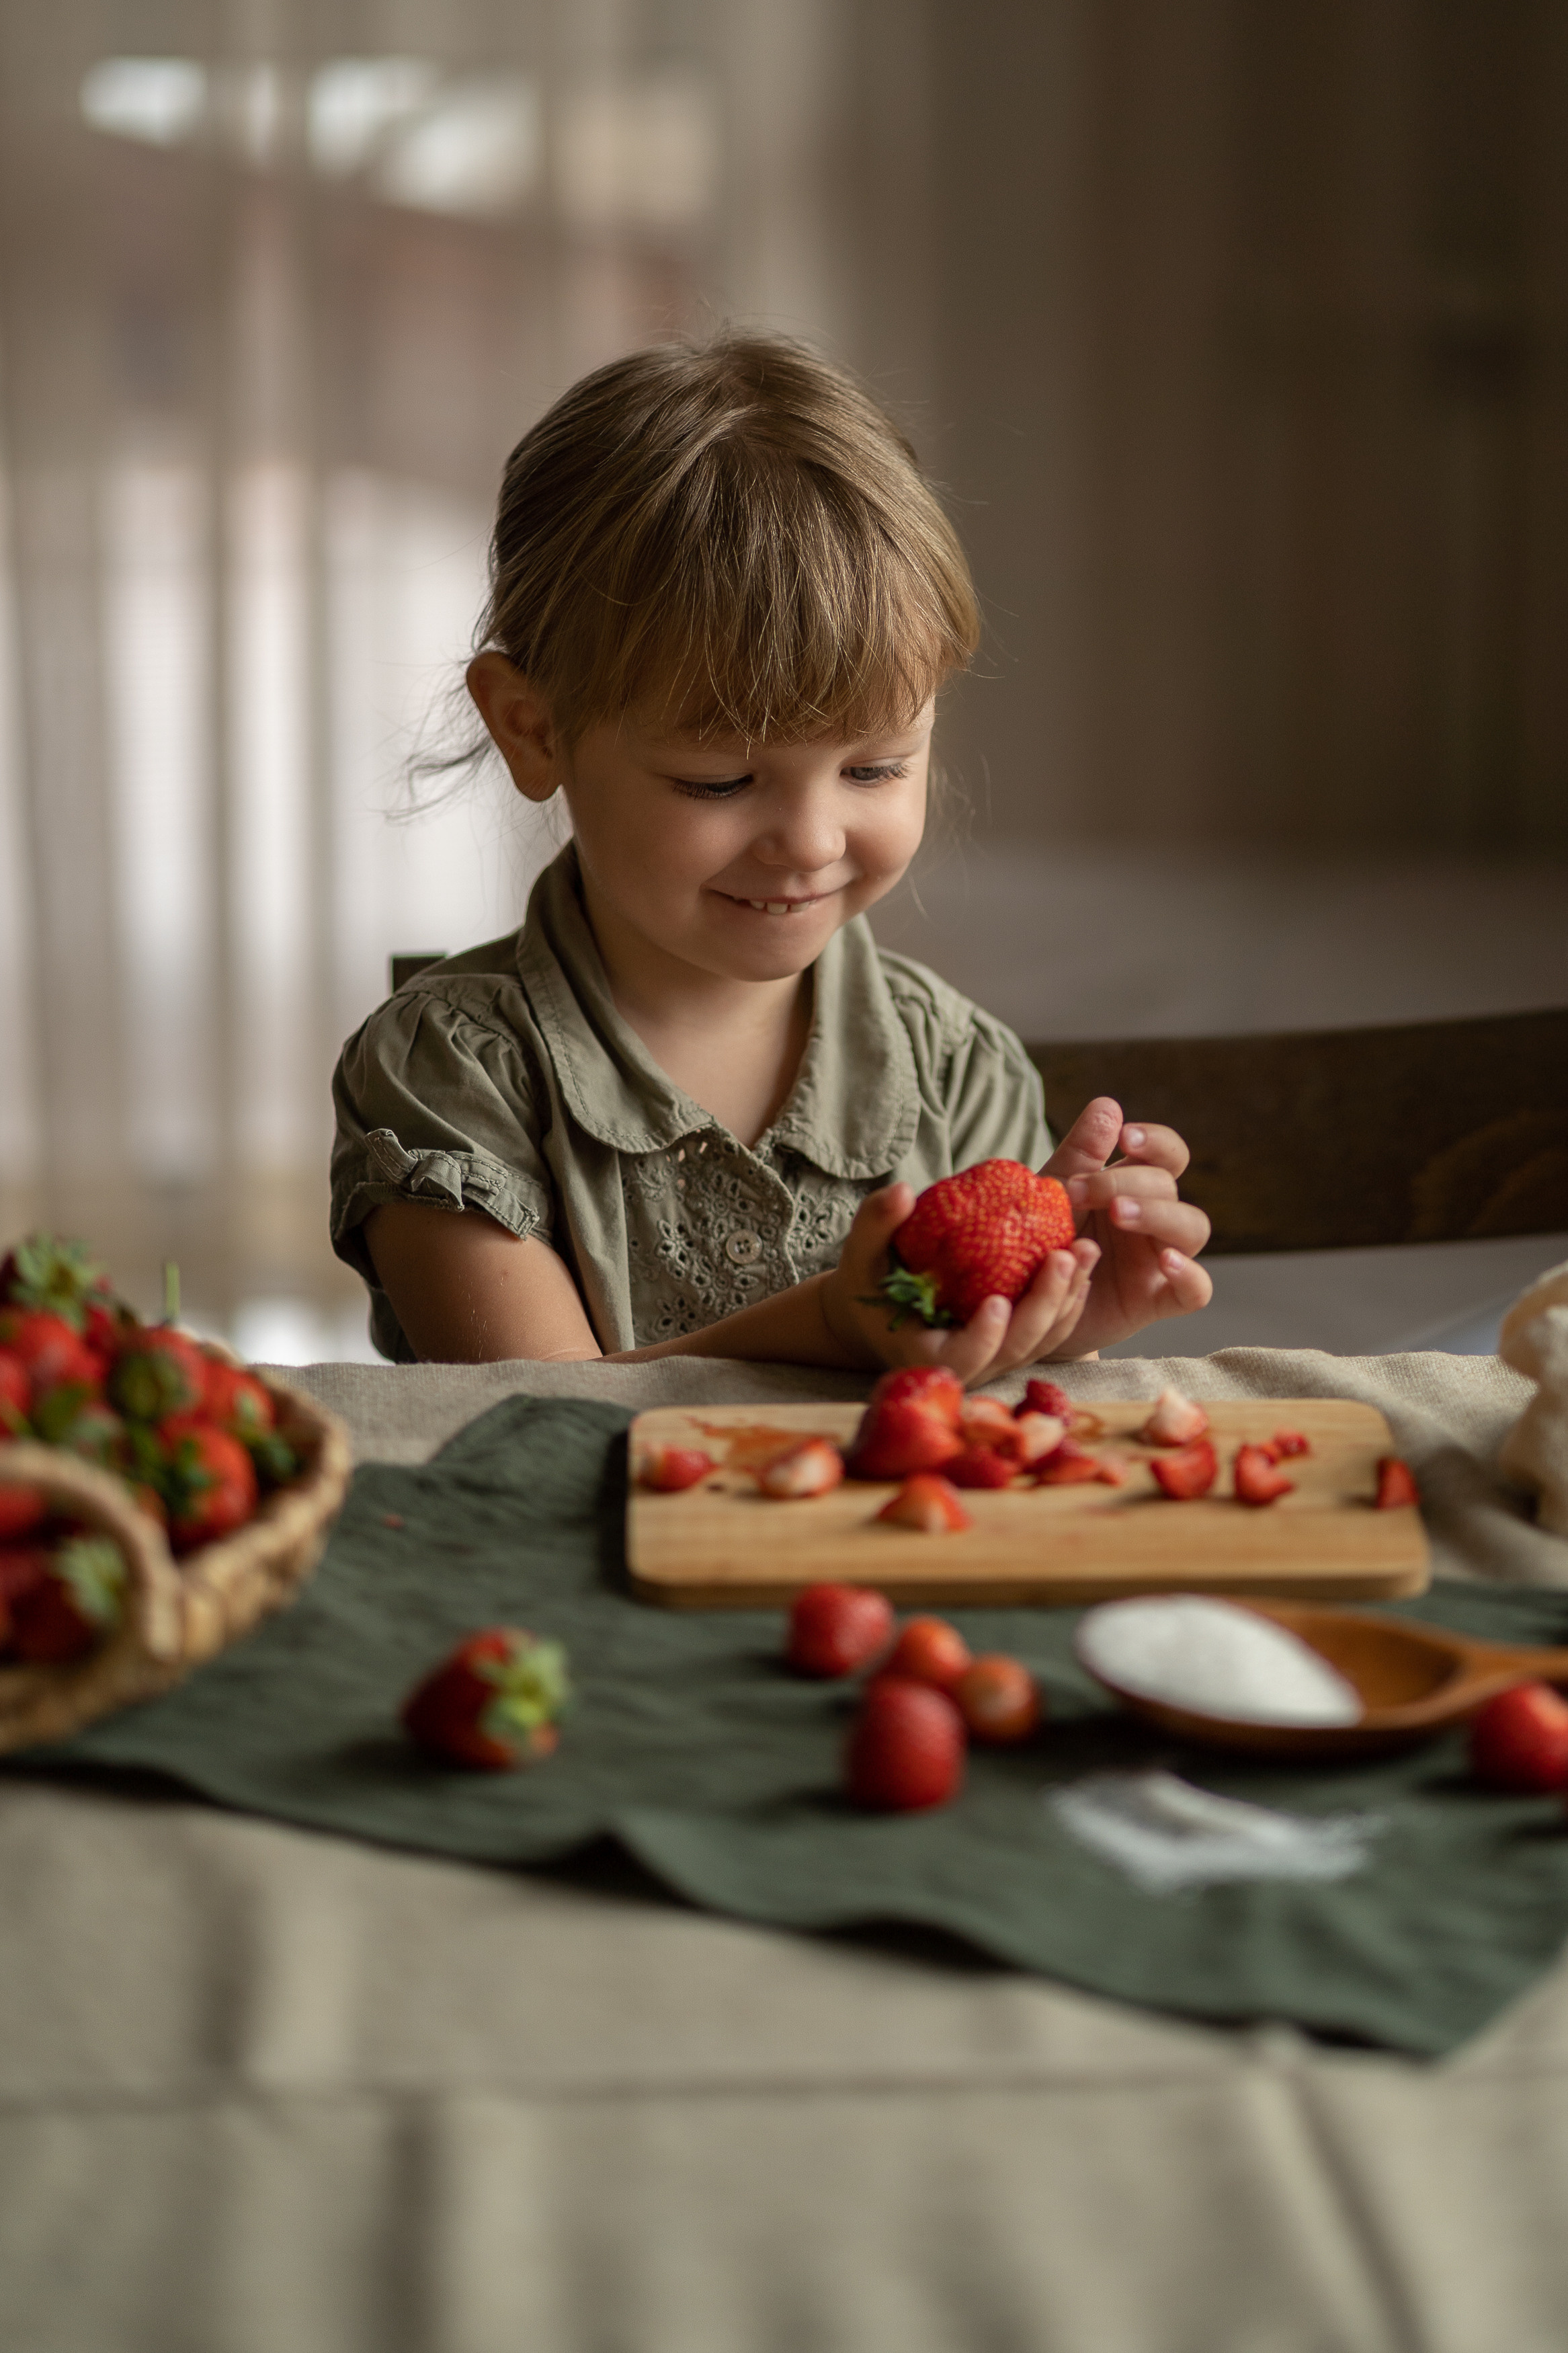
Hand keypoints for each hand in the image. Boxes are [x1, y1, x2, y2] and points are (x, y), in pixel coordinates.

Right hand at [817, 1184, 1101, 1384]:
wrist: (883, 1306)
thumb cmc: (869, 1280)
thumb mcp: (862, 1253)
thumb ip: (875, 1222)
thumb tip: (901, 1191)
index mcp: (927, 1354)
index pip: (963, 1358)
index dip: (984, 1337)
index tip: (998, 1301)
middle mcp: (968, 1365)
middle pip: (1017, 1348)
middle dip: (1045, 1306)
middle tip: (1063, 1256)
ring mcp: (995, 1358)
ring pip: (1042, 1341)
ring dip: (1068, 1299)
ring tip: (1086, 1249)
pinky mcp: (1014, 1343)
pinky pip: (1050, 1331)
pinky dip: (1069, 1300)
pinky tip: (1082, 1263)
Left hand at [1041, 1097, 1211, 1356]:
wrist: (1023, 1306)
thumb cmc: (1042, 1241)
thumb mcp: (1053, 1194)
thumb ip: (1080, 1152)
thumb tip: (1109, 1105)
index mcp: (1133, 1187)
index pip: (1166, 1153)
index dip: (1156, 1141)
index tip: (1125, 1138)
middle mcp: (1154, 1220)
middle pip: (1168, 1186)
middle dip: (1125, 1182)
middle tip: (1080, 1193)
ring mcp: (1160, 1259)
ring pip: (1193, 1227)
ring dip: (1159, 1214)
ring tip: (1119, 1214)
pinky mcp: (1158, 1300)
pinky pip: (1197, 1290)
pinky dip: (1191, 1274)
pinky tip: (1167, 1262)